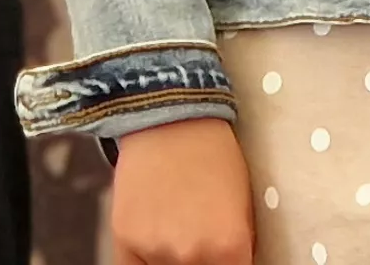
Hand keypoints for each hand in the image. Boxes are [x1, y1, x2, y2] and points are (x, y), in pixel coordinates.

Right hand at [107, 117, 255, 264]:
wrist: (172, 119)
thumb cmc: (214, 155)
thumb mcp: (244, 204)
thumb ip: (237, 246)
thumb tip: (234, 262)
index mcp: (231, 247)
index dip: (229, 262)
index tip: (224, 255)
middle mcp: (192, 255)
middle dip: (203, 260)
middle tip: (200, 234)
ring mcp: (155, 250)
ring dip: (172, 259)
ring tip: (177, 225)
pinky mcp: (125, 239)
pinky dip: (145, 259)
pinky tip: (153, 239)